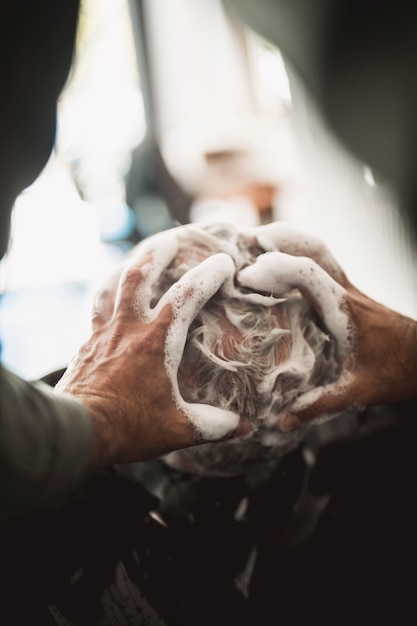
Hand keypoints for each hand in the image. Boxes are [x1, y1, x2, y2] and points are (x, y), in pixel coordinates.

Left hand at [56, 235, 249, 470]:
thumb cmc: (129, 426)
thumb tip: (242, 427)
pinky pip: (98, 307)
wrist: (77, 431)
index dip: (208, 274)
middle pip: (140, 274)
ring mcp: (103, 333)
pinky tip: (111, 298)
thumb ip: (212, 424)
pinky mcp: (86, 344)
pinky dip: (108, 294)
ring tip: (139, 259)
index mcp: (156, 340)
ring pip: (113, 285)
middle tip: (172, 240)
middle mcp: (128, 327)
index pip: (187, 295)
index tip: (224, 262)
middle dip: (158, 252)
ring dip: (128, 266)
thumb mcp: (177, 428)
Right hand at [239, 222, 416, 430]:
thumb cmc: (400, 370)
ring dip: (289, 241)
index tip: (247, 277)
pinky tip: (281, 266)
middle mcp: (346, 291)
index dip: (277, 268)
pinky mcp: (349, 293)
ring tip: (257, 242)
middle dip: (279, 238)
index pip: (310, 273)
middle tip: (247, 240)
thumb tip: (283, 421)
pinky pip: (321, 264)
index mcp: (346, 310)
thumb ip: (321, 405)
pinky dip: (298, 255)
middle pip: (315, 248)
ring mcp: (349, 289)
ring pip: (319, 250)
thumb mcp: (360, 391)